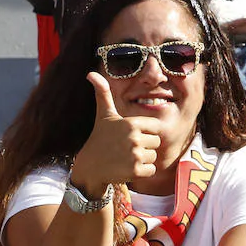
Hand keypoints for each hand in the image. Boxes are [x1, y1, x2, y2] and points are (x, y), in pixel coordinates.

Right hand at [70, 73, 161, 190]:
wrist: (90, 167)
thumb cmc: (99, 138)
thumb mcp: (104, 115)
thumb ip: (103, 93)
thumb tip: (90, 73)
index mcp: (132, 122)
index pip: (155, 128)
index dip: (145, 133)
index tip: (129, 137)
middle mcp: (135, 137)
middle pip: (156, 143)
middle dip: (144, 147)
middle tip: (126, 149)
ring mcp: (135, 155)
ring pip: (153, 157)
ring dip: (142, 161)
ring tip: (125, 159)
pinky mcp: (135, 171)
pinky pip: (151, 171)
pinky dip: (142, 172)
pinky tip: (127, 169)